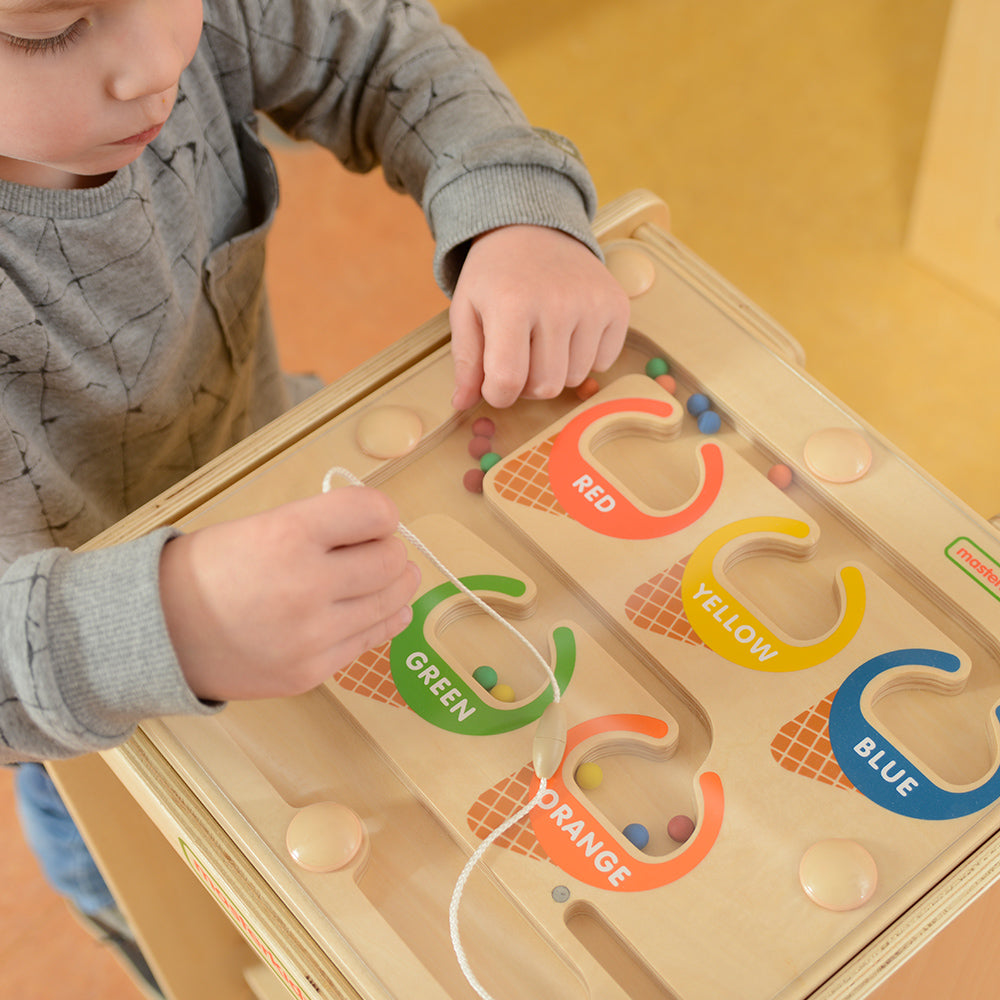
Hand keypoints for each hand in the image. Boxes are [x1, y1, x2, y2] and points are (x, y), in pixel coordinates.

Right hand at [159, 487, 420, 701]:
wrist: (157, 634)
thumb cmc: (208, 570)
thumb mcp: (261, 525)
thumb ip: (322, 526)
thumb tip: (379, 531)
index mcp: (289, 535)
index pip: (375, 513)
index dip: (381, 514)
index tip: (373, 520)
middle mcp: (306, 585)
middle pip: (392, 560)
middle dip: (390, 551)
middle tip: (376, 551)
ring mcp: (311, 636)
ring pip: (392, 603)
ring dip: (394, 586)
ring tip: (385, 579)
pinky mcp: (311, 672)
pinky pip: (371, 640)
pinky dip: (381, 620)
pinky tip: (375, 610)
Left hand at [449, 225, 629, 408]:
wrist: (534, 229)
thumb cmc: (495, 276)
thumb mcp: (466, 310)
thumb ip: (465, 361)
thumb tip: (462, 404)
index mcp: (511, 304)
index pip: (507, 382)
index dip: (497, 394)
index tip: (493, 383)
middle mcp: (557, 303)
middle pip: (546, 388)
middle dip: (527, 386)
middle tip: (519, 358)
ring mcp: (592, 304)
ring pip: (576, 379)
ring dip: (556, 371)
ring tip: (543, 341)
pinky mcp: (617, 306)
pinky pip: (603, 363)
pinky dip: (585, 358)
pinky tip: (569, 332)